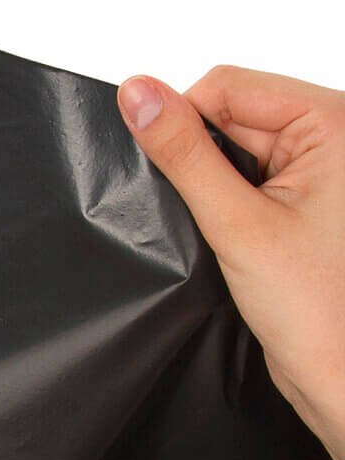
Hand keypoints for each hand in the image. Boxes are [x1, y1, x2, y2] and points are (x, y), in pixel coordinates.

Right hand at [118, 66, 344, 459]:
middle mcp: (335, 135)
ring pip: (233, 146)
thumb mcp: (236, 221)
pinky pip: (246, 176)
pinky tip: (236, 237)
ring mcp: (322, 167)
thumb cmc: (317, 308)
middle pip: (231, 113)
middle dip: (203, 161)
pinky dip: (227, 202)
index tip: (171, 175)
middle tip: (219, 217)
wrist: (340, 373)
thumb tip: (136, 93)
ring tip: (233, 232)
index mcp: (336, 122)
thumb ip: (182, 153)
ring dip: (214, 185)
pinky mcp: (307, 197)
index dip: (184, 123)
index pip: (228, 85)